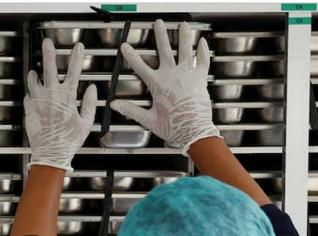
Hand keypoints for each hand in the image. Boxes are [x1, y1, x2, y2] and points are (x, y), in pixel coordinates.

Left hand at [25, 38, 97, 171]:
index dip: (77, 57)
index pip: (74, 71)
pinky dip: (31, 93)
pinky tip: (33, 94)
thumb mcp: (86, 123)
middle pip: (49, 68)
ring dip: (35, 74)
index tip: (79, 46)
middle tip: (47, 43)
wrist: (50, 153)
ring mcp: (38, 101)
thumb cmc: (68, 141)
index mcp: (67, 97)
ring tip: (34, 71)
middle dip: (48, 53)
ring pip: (34, 80)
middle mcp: (51, 95)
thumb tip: (91, 89)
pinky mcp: (29, 109)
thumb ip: (89, 104)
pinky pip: (28, 96)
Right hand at [110, 20, 220, 153]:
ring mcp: (187, 75)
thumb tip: (114, 105)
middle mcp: (172, 76)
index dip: (131, 55)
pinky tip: (202, 41)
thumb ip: (130, 110)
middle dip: (160, 35)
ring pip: (185, 50)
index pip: (140, 67)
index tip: (125, 46)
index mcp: (158, 85)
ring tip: (183, 25)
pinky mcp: (200, 79)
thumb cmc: (173, 127)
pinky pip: (203, 61)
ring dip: (184, 36)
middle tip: (158, 23)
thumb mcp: (148, 120)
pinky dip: (203, 50)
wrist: (194, 130)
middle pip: (164, 50)